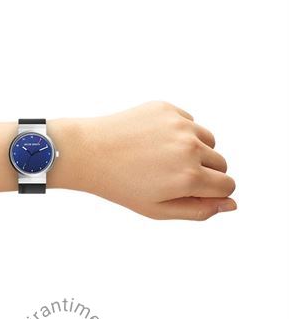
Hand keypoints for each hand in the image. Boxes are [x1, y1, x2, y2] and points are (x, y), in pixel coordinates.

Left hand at [48, 101, 235, 219]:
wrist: (88, 152)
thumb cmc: (120, 185)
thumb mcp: (157, 209)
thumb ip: (199, 210)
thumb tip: (231, 203)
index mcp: (189, 178)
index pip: (228, 186)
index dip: (213, 192)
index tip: (194, 191)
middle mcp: (189, 148)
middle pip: (222, 163)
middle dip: (206, 172)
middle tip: (173, 176)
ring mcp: (179, 125)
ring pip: (208, 140)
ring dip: (195, 151)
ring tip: (163, 158)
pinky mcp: (167, 108)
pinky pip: (189, 123)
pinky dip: (180, 133)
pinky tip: (154, 141)